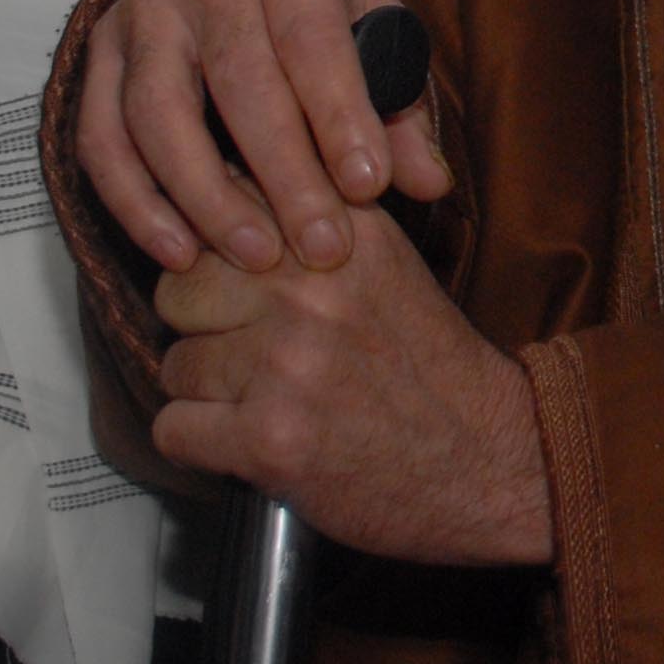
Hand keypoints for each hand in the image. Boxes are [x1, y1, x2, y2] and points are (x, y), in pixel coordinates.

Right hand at [75, 0, 449, 275]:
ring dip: (204, 197)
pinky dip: (134, 202)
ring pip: (157, 114)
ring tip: (256, 257)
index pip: (311, 38)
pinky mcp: (98, 50)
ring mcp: (141, 11)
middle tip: (322, 248)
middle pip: (239, 82)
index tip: (368, 187)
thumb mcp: (372, 11)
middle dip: (284, 174)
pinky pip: (101, 136)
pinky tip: (179, 251)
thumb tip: (431, 185)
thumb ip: (401, 98)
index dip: (339, 115)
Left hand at [153, 206, 551, 566]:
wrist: (491, 462)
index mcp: (344, 235)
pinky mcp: (269, 437)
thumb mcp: (386, 268)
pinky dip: (202, 447)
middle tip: (248, 356)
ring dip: (206, 395)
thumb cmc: (432, 372)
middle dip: (201, 328)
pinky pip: (173, 430)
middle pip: (180, 288)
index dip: (219, 256)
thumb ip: (317, 230)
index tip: (239, 286)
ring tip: (265, 404)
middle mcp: (313, 288)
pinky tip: (251, 443)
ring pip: (176, 365)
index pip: (226, 207)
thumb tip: (223, 202)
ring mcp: (289, 363)